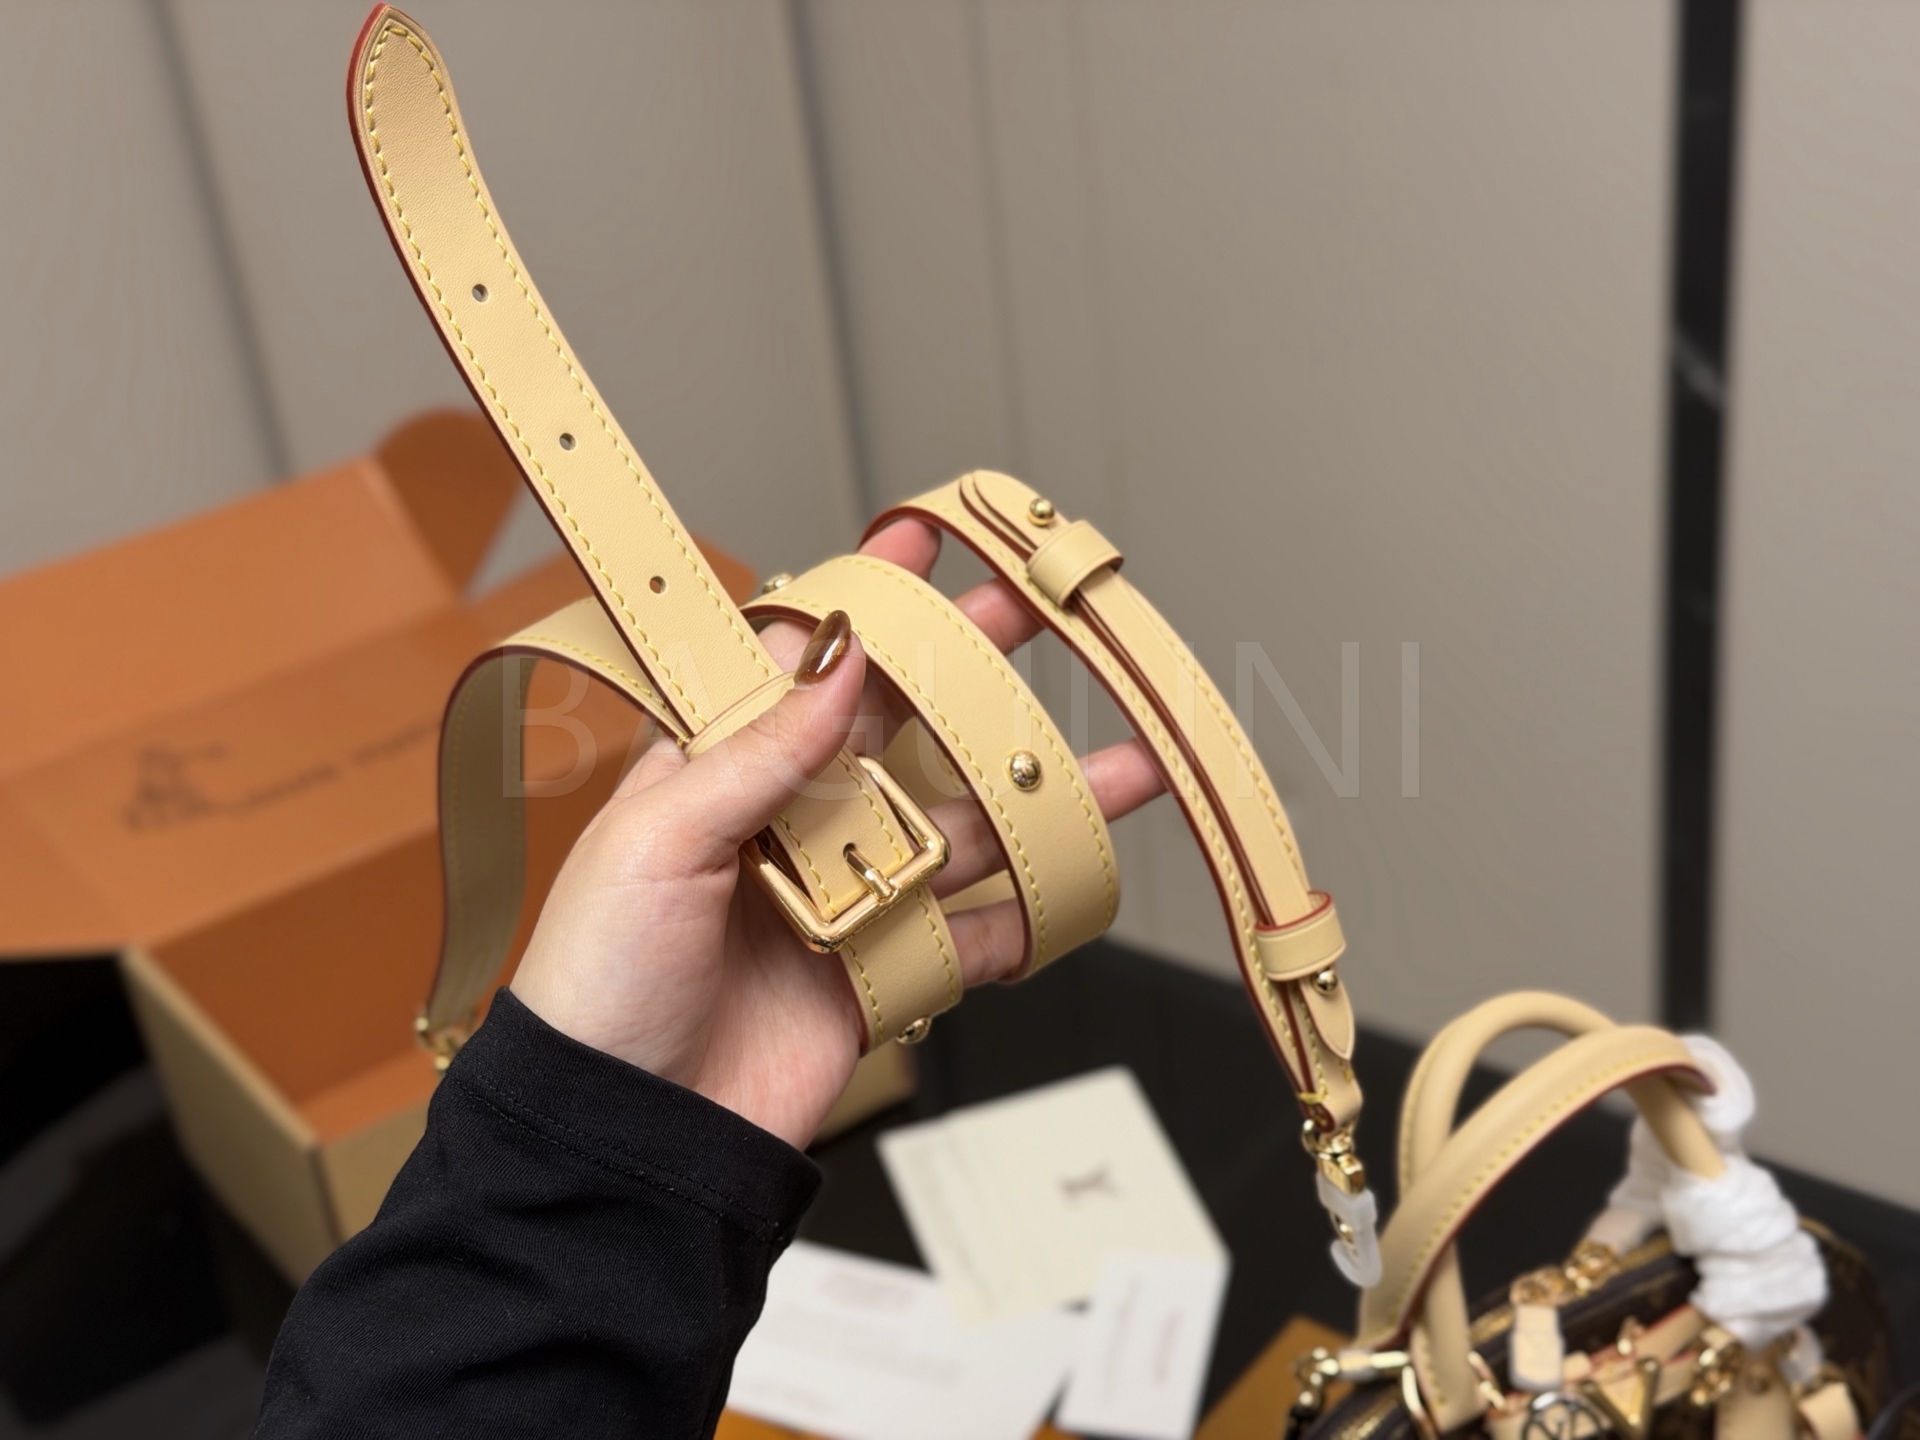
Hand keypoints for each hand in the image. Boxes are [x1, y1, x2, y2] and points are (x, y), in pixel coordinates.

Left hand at [509, 519, 1163, 1146]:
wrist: (624, 1135)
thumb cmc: (598, 981)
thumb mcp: (656, 839)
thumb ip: (757, 751)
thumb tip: (837, 658)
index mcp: (717, 773)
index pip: (801, 665)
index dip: (861, 603)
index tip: (920, 543)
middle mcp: (789, 825)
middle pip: (900, 730)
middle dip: (970, 673)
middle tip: (1038, 619)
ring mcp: (844, 900)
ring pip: (961, 829)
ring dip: (1039, 797)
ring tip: (1124, 763)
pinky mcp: (881, 977)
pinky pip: (973, 939)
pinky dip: (1030, 918)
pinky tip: (1082, 886)